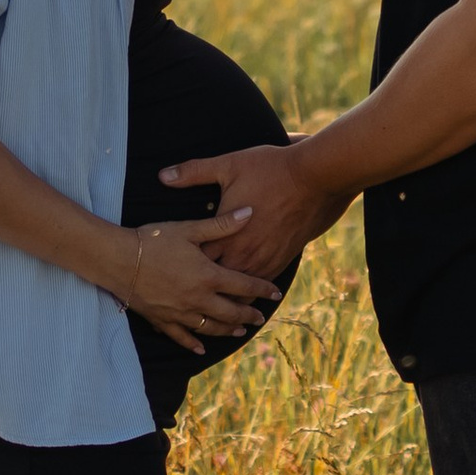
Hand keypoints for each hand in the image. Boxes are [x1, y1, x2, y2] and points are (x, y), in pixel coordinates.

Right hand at [119, 214, 278, 354]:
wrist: (117, 259)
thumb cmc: (153, 240)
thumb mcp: (188, 229)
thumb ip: (221, 225)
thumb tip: (250, 213)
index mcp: (208, 276)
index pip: (244, 286)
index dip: (263, 289)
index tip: (276, 293)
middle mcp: (198, 299)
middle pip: (231, 312)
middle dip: (249, 315)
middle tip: (261, 317)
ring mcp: (180, 313)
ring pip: (211, 327)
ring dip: (228, 330)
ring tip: (240, 331)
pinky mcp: (162, 320)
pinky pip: (182, 337)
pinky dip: (193, 344)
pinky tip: (201, 349)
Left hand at [156, 139, 346, 283]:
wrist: (312, 179)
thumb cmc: (268, 170)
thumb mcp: (228, 166)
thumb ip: (193, 172)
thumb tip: (163, 175)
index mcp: (224, 236)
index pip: (195, 263)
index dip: (181, 269)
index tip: (168, 271)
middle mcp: (242, 255)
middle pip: (215, 287)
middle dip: (199, 292)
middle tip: (184, 297)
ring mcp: (263, 261)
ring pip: (239, 294)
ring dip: (225, 300)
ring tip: (211, 309)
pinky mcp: (280, 262)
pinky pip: (261, 289)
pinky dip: (249, 296)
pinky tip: (242, 300)